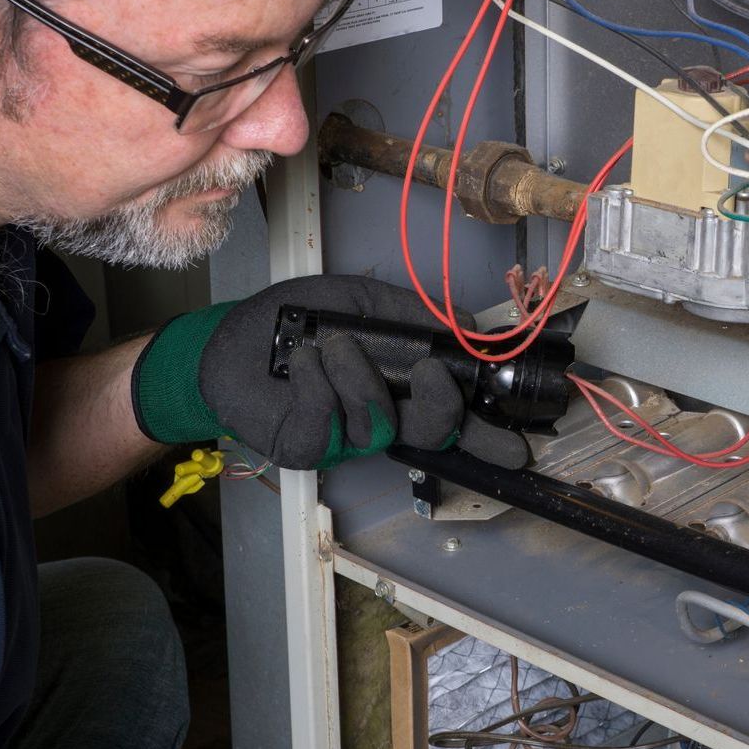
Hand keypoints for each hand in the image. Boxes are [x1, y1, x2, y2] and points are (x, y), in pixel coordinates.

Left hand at [131, 275, 528, 470]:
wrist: (231, 338)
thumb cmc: (296, 320)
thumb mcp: (361, 301)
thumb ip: (413, 313)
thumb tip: (467, 321)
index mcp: (401, 388)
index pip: (453, 418)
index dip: (487, 435)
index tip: (518, 443)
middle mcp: (380, 418)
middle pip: (431, 433)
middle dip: (441, 408)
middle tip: (433, 374)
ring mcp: (343, 439)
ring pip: (377, 425)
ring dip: (358, 377)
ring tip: (331, 344)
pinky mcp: (305, 447)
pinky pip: (326, 424)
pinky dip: (317, 384)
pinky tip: (302, 361)